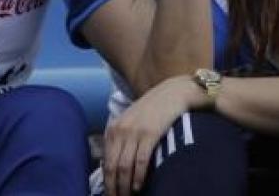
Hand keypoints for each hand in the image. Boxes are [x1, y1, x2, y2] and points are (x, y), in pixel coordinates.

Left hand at [102, 76, 204, 195]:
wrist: (173, 93)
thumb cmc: (153, 110)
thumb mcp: (131, 121)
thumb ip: (122, 138)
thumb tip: (116, 164)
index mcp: (113, 128)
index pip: (105, 161)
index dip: (106, 181)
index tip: (110, 194)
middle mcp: (120, 130)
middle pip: (112, 167)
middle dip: (113, 187)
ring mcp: (134, 132)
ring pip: (124, 167)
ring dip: (125, 186)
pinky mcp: (149, 134)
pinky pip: (140, 161)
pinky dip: (138, 177)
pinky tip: (138, 187)